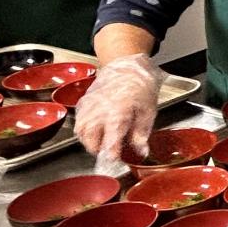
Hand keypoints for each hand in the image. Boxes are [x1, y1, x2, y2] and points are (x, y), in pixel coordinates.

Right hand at [75, 54, 162, 171]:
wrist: (126, 67)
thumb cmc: (140, 87)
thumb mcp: (149, 111)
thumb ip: (142, 134)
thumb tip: (141, 152)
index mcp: (118, 112)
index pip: (110, 138)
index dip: (111, 152)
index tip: (113, 160)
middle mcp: (99, 110)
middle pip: (90, 138)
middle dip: (98, 149)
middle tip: (109, 152)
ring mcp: (88, 106)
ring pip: (80, 132)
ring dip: (89, 141)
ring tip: (102, 142)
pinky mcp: (82, 103)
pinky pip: (78, 122)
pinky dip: (85, 131)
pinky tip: (96, 131)